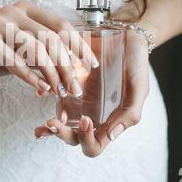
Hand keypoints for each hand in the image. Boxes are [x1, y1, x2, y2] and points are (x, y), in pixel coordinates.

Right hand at [0, 0, 97, 95]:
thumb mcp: (21, 51)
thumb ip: (42, 56)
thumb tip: (71, 74)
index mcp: (28, 10)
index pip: (62, 25)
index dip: (79, 46)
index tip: (90, 65)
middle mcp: (15, 12)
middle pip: (51, 39)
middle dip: (67, 66)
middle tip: (75, 88)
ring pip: (35, 49)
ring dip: (51, 74)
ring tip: (59, 91)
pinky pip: (13, 59)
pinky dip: (29, 76)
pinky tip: (40, 88)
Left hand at [34, 31, 149, 156]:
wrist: (127, 35)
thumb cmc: (136, 63)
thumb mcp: (139, 88)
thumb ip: (129, 114)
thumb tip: (111, 137)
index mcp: (109, 121)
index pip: (94, 145)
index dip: (87, 139)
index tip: (86, 120)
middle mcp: (92, 115)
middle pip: (73, 138)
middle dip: (61, 134)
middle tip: (53, 123)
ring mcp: (79, 101)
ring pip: (61, 122)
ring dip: (50, 128)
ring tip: (45, 124)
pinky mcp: (68, 83)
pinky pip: (54, 94)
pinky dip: (46, 95)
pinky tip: (42, 92)